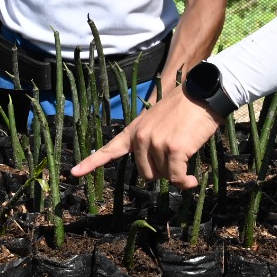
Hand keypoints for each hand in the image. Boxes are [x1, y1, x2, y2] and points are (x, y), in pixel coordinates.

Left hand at [71, 88, 218, 188]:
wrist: (202, 94)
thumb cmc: (185, 109)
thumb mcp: (158, 122)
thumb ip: (151, 142)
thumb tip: (160, 169)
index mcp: (134, 130)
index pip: (109, 149)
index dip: (91, 163)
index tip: (74, 173)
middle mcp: (141, 138)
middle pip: (146, 174)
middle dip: (162, 171)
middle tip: (177, 156)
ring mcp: (155, 143)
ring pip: (163, 177)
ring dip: (177, 174)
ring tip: (187, 156)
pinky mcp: (173, 149)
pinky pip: (176, 178)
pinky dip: (185, 182)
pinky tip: (192, 180)